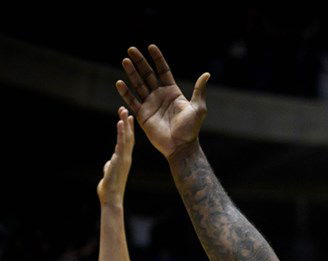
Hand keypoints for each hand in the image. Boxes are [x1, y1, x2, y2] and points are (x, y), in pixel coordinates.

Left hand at [97, 108, 134, 205]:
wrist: (111, 197)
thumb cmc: (109, 188)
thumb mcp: (110, 173)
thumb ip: (110, 165)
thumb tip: (109, 163)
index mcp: (124, 159)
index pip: (127, 142)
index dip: (127, 129)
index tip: (126, 118)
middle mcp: (126, 157)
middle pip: (129, 137)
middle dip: (127, 123)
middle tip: (124, 110)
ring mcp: (124, 158)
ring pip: (126, 138)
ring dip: (125, 123)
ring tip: (123, 111)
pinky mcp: (120, 159)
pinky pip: (121, 143)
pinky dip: (121, 132)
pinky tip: (120, 123)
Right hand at [116, 45, 208, 159]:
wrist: (180, 146)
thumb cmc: (191, 129)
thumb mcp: (198, 108)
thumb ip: (199, 90)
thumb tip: (207, 74)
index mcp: (172, 92)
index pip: (163, 71)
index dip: (157, 59)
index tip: (151, 47)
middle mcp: (160, 96)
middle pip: (148, 75)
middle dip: (140, 62)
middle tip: (131, 49)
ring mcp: (150, 104)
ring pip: (138, 85)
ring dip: (131, 73)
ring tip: (125, 60)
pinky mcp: (143, 115)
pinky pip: (132, 101)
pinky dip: (126, 92)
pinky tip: (120, 83)